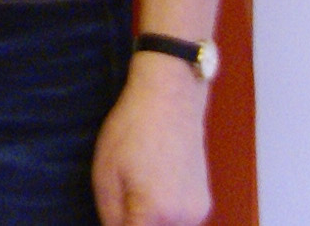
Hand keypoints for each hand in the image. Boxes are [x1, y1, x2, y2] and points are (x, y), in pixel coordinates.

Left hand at [90, 52, 212, 225]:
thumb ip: (111, 217)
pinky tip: (152, 191)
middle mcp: (184, 219)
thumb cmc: (134, 129)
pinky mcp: (203, 203)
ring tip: (136, 192)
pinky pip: (180, 223)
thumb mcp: (105, 175)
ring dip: (151, 223)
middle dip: (134, 224)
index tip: (115, 217)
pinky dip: (165, 218)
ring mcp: (198, 211)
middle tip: (123, 202)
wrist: (170, 97)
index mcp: (156, 213)